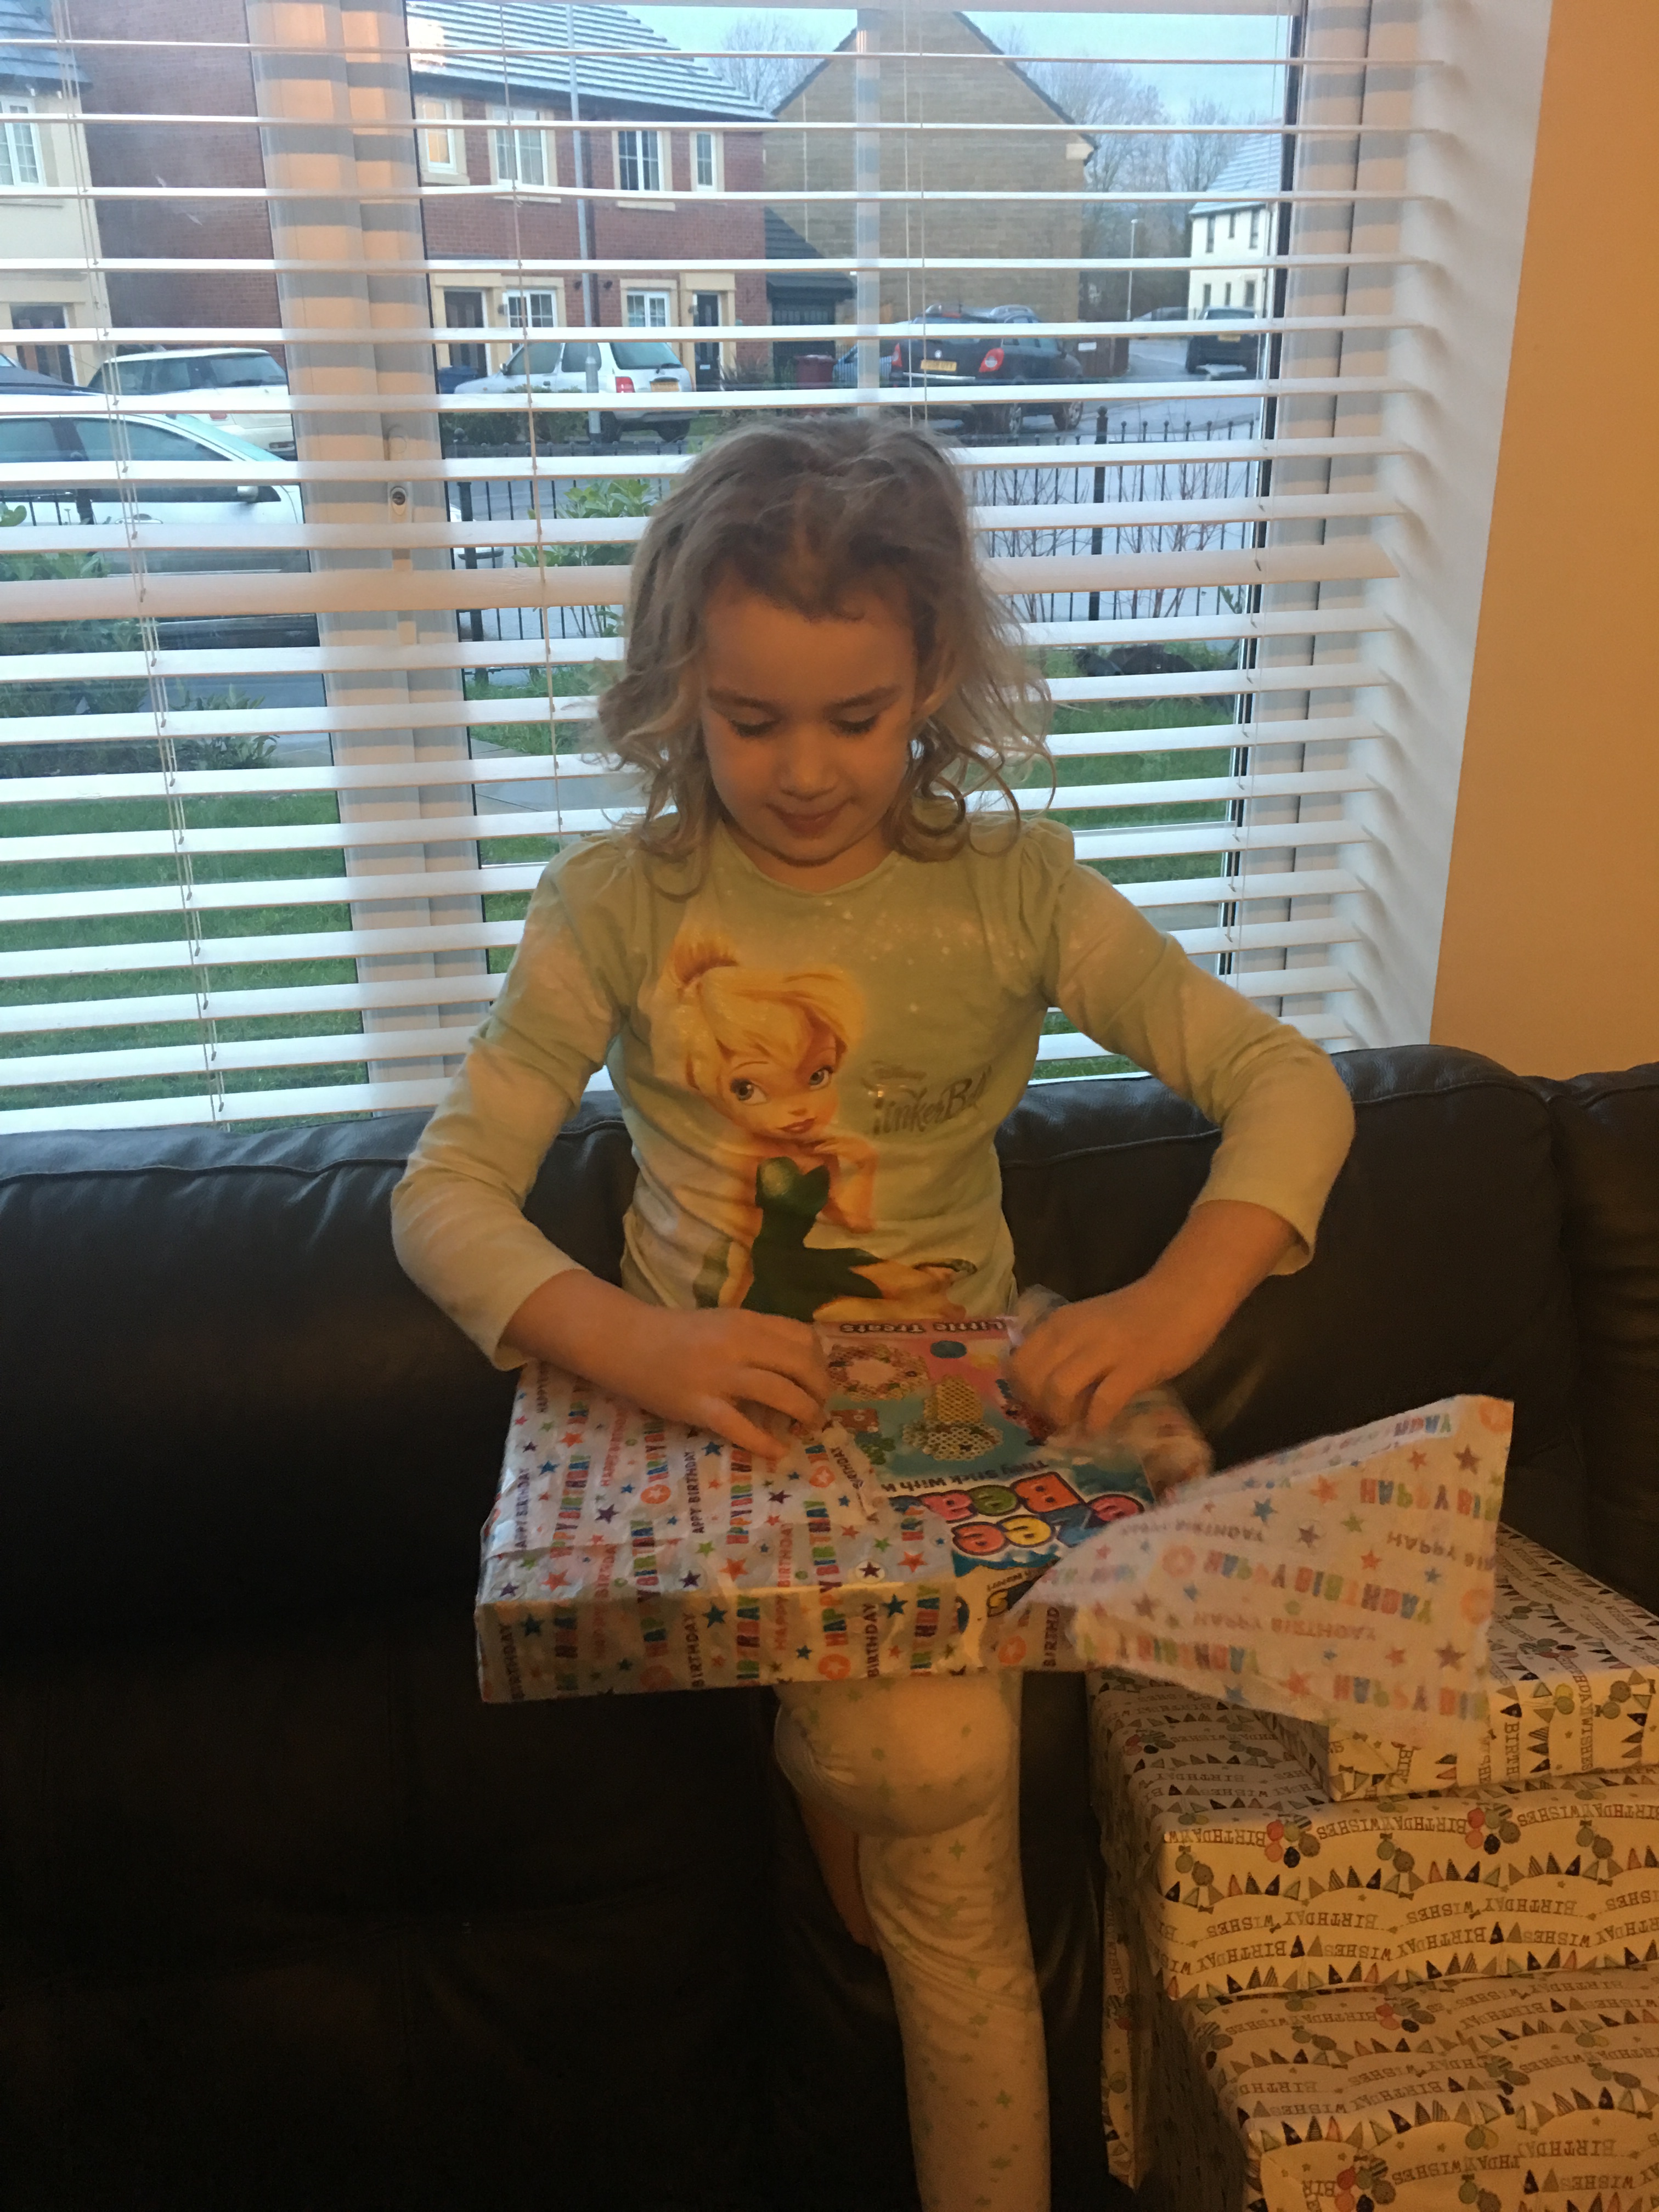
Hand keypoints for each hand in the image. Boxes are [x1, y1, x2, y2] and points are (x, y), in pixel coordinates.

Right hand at [503, 1271, 830, 1461]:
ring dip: (804, 1413)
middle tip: (818, 1407)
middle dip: (819, 1390)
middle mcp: (738, 1344)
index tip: (818, 1379)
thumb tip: (803, 1360)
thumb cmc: (680, 1334)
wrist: (628, 1343)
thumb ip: (760, 1335)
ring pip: (780, 1393)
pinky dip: (766, 1443)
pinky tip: (777, 1451)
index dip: (820, 1362)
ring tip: (806, 1426)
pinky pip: (742, 1428)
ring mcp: (719, 1376)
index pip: (804, 1338)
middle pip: (801, 1365)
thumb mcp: (725, 1322)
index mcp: (747, 1321)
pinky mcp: (700, 1406)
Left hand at [1007, 1275, 1217, 1438]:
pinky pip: (1103, 1402)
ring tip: (1078, 1422)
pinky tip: (1100, 1426)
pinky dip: (1096, 1421)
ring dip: (1063, 1416)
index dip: (1022, 1392)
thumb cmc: (1134, 1316)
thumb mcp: (1086, 1326)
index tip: (1039, 1404)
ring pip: (1058, 1390)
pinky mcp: (1136, 1366)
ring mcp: (1105, 1349)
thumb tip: (1041, 1391)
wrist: (1182, 1297)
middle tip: (1059, 1418)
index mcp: (1059, 1323)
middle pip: (1032, 1381)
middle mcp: (1074, 1334)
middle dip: (1040, 1409)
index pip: (1017, 1364)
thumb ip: (1064, 1350)